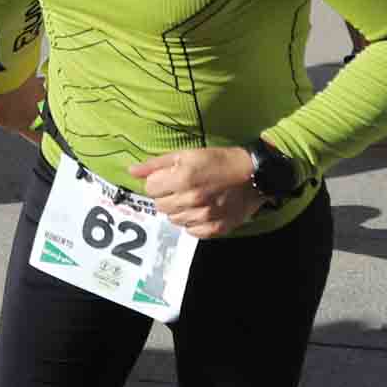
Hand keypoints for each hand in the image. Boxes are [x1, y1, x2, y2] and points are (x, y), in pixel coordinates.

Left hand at [130, 145, 263, 238]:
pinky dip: (193, 223)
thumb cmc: (219, 161)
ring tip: (193, 199)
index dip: (158, 182)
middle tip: (182, 188)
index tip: (169, 178)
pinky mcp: (215, 229)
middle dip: (167, 196)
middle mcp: (192, 199)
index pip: (150, 188)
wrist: (254, 175)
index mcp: (183, 178)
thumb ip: (157, 164)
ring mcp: (204, 216)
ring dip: (179, 210)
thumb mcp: (187, 154)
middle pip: (160, 205)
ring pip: (173, 220)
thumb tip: (132, 171)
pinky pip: (190, 231)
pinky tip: (202, 210)